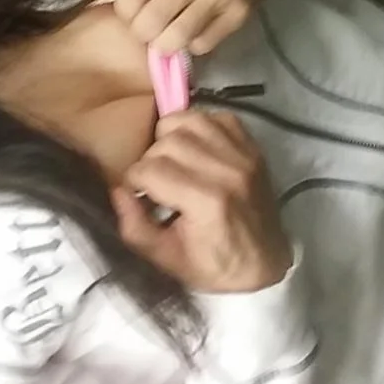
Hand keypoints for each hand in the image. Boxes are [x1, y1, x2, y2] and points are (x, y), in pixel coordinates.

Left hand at [87, 0, 281, 54]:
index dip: (124, 10)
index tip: (132, 9)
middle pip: (150, 23)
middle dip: (142, 30)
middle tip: (149, 24)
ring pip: (176, 39)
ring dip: (164, 42)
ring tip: (167, 31)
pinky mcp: (239, 13)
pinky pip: (203, 45)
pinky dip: (192, 43)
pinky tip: (192, 29)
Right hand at [110, 112, 290, 293]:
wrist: (266, 263)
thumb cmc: (216, 266)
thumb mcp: (168, 260)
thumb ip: (136, 228)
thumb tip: (118, 191)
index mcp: (208, 202)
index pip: (151, 169)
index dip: (134, 180)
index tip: (136, 193)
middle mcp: (227, 171)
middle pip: (167, 142)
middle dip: (150, 160)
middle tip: (153, 182)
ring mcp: (243, 154)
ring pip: (188, 120)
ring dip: (170, 137)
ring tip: (172, 161)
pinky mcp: (252, 146)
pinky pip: (215, 116)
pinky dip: (198, 128)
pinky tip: (195, 150)